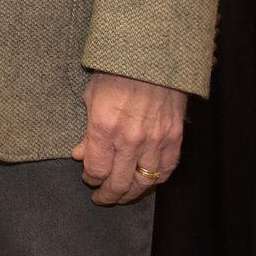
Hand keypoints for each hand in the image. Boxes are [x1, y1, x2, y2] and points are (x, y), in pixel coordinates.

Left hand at [73, 72, 185, 204]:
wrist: (152, 57)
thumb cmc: (116, 72)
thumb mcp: (91, 97)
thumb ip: (87, 131)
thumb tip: (80, 154)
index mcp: (104, 128)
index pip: (96, 170)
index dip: (91, 179)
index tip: (88, 178)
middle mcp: (130, 140)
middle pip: (119, 182)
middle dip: (108, 194)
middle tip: (101, 198)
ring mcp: (155, 141)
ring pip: (144, 182)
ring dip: (131, 193)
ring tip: (122, 196)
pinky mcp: (174, 138)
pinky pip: (166, 170)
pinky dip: (156, 181)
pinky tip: (147, 182)